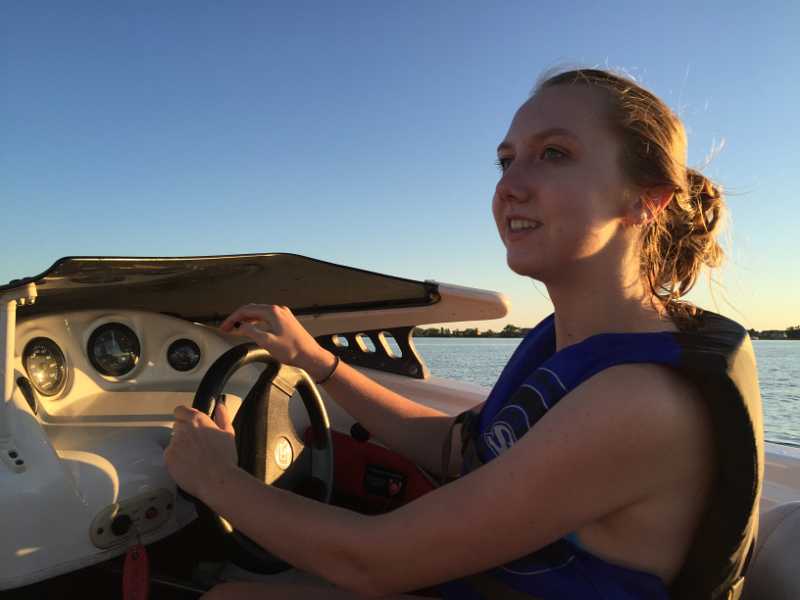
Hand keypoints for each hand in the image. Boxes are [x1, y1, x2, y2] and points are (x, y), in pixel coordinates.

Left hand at [164, 403, 237, 498]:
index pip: (181, 410)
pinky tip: (188, 465)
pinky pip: (169, 455)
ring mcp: (174, 444)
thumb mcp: (228, 433)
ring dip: (180, 446)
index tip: (189, 422)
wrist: (217, 480)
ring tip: (194, 457)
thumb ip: (222, 416)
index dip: (185, 416)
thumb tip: (220, 406)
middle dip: (184, 432)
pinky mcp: (168, 458)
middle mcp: (183, 429)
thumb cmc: (225, 458)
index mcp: (198, 420)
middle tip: (196, 444)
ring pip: (173, 441)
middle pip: (177, 425)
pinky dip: (176, 459)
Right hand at [219, 304, 335, 381]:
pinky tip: (252, 329)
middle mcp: (278, 310)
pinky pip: (266, 317)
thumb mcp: (267, 342)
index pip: (246, 310)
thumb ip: (251, 332)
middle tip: (226, 328)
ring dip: (246, 319)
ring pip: (259, 313)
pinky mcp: (286, 322)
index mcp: (273, 312)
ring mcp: (283, 315)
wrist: (311, 356)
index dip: (232, 318)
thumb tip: (240, 327)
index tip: (224, 327)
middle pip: (252, 309)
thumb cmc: (293, 350)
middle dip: (237, 318)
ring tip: (236, 328)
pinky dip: (256, 321)